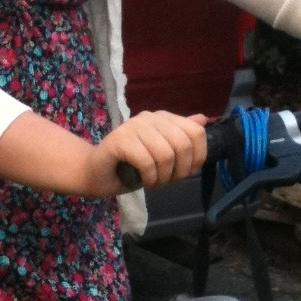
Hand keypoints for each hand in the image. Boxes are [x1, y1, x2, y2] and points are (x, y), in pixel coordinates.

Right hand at [83, 111, 208, 196]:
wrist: (96, 173)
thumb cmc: (131, 165)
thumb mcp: (163, 154)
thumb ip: (182, 137)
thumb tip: (203, 120)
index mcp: (163, 118)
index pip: (196, 131)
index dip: (198, 156)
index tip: (189, 171)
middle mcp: (149, 117)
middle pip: (183, 144)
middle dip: (181, 170)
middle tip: (169, 181)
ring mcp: (133, 126)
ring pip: (166, 154)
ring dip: (164, 177)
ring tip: (155, 183)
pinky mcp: (119, 139)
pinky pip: (147, 162)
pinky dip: (150, 178)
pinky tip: (145, 182)